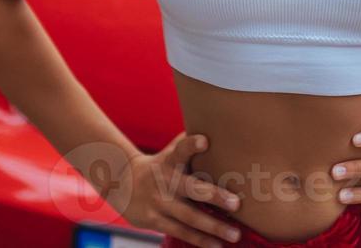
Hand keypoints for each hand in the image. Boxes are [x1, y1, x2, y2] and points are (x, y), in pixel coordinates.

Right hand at [103, 132, 242, 246]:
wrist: (124, 183)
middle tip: (237, 203)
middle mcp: (165, 181)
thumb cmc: (162, 164)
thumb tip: (225, 124)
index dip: (191, 145)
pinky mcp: (155, 221)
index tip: (204, 141)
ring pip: (189, 217)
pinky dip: (199, 240)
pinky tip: (217, 246)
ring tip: (235, 234)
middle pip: (192, 189)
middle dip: (214, 196)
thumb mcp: (172, 151)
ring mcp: (160, 203)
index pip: (181, 149)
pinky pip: (181, 232)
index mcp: (170, 160)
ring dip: (213, 227)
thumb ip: (193, 142)